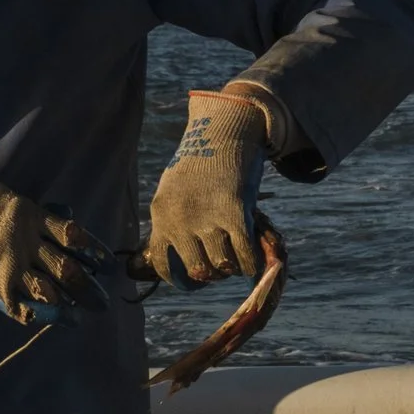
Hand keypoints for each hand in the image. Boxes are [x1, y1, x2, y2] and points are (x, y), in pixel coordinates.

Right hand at [0, 162, 108, 325]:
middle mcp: (25, 241)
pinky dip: (41, 313)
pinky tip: (55, 320)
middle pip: (68, 267)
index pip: (73, 235)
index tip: (108, 264)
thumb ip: (33, 212)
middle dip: (89, 287)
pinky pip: (23, 303)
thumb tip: (62, 216)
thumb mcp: (4, 197)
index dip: (94, 251)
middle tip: (102, 301)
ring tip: (82, 313)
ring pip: (50, 288)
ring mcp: (9, 263)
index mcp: (30, 214)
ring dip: (70, 303)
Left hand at [137, 89, 269, 287]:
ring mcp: (207, 217)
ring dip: (232, 268)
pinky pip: (244, 255)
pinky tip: (253, 260)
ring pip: (222, 265)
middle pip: (198, 269)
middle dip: (212, 274)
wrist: (222, 132)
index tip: (194, 280)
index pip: (163, 265)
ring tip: (237, 261)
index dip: (181, 279)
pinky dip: (251, 263)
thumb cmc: (199, 164)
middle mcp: (180, 219)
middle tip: (221, 267)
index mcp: (160, 214)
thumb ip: (173, 220)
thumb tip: (183, 259)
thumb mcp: (172, 190)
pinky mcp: (234, 213)